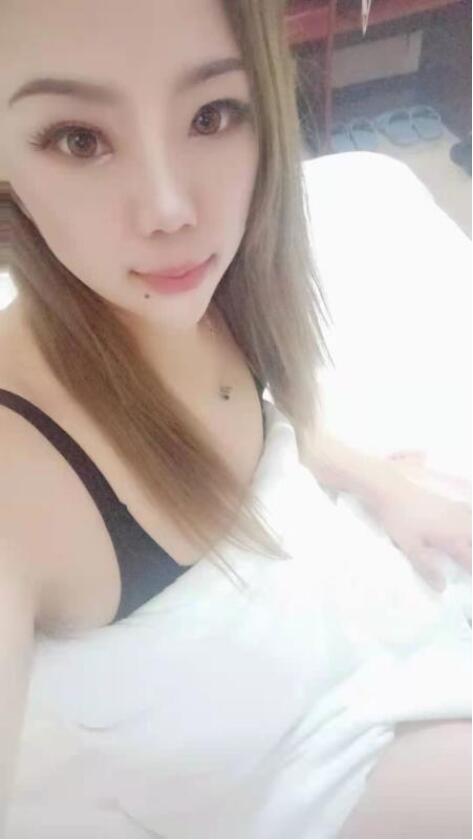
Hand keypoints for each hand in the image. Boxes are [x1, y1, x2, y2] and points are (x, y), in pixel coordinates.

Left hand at [375, 455, 471, 590]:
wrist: (392, 489)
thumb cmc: (400, 520)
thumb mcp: (410, 548)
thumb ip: (426, 568)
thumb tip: (442, 588)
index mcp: (451, 538)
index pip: (469, 559)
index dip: (471, 570)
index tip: (469, 577)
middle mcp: (458, 523)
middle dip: (472, 550)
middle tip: (467, 560)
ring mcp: (455, 509)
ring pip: (472, 524)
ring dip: (471, 536)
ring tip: (467, 544)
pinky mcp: (448, 500)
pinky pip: (468, 511)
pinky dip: (470, 518)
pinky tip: (467, 519)